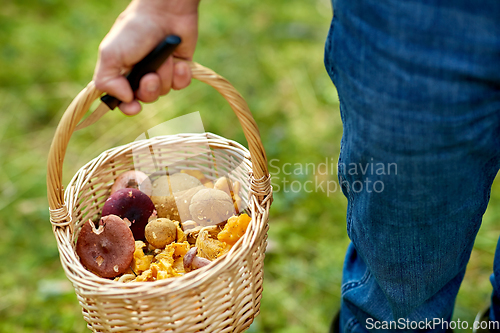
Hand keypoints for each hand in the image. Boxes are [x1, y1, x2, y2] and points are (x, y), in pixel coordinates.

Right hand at [93, 0, 199, 114]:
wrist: (166, 13)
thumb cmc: (135, 30)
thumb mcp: (110, 54)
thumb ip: (107, 81)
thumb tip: (125, 100)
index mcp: (122, 72)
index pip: (123, 100)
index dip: (128, 107)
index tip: (134, 106)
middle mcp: (141, 74)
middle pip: (146, 98)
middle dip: (149, 88)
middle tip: (150, 75)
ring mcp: (161, 72)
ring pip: (164, 91)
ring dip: (164, 75)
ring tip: (164, 57)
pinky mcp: (179, 68)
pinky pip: (181, 84)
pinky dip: (181, 75)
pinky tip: (179, 62)